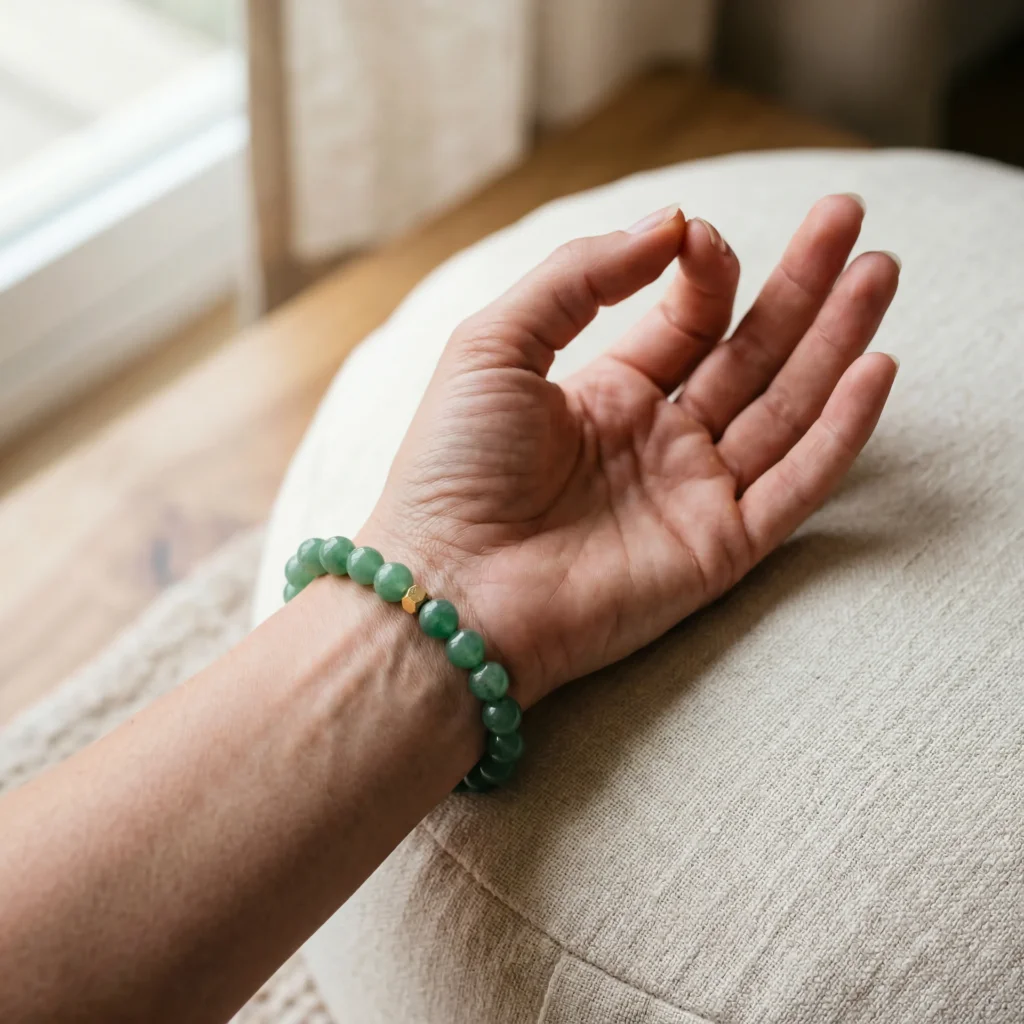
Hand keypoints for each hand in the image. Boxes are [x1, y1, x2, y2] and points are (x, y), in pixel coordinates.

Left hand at [362, 196, 899, 707]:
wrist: (448, 589)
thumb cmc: (451, 469)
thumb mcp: (495, 345)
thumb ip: (578, 276)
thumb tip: (670, 220)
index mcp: (608, 395)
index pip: (686, 320)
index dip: (705, 269)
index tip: (703, 232)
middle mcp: (660, 442)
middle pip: (751, 353)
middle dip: (802, 286)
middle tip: (848, 217)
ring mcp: (694, 494)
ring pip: (786, 408)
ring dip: (836, 339)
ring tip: (879, 268)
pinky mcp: (718, 549)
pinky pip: (795, 485)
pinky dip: (839, 433)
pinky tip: (876, 368)